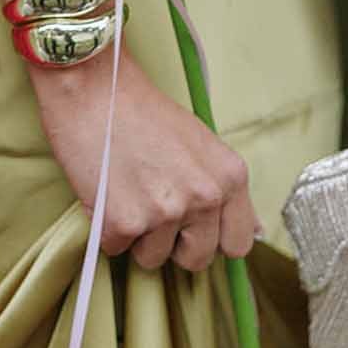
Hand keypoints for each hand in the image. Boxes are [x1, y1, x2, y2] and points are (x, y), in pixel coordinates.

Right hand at [32, 49, 257, 271]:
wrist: (93, 87)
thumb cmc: (142, 109)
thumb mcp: (201, 142)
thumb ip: (224, 188)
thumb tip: (254, 231)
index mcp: (230, 176)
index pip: (239, 243)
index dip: (212, 238)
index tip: (193, 227)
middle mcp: (205, 197)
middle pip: (197, 259)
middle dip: (173, 244)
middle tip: (152, 204)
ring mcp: (165, 212)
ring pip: (153, 258)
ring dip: (137, 235)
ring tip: (127, 190)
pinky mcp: (123, 222)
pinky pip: (115, 248)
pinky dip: (106, 227)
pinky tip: (106, 190)